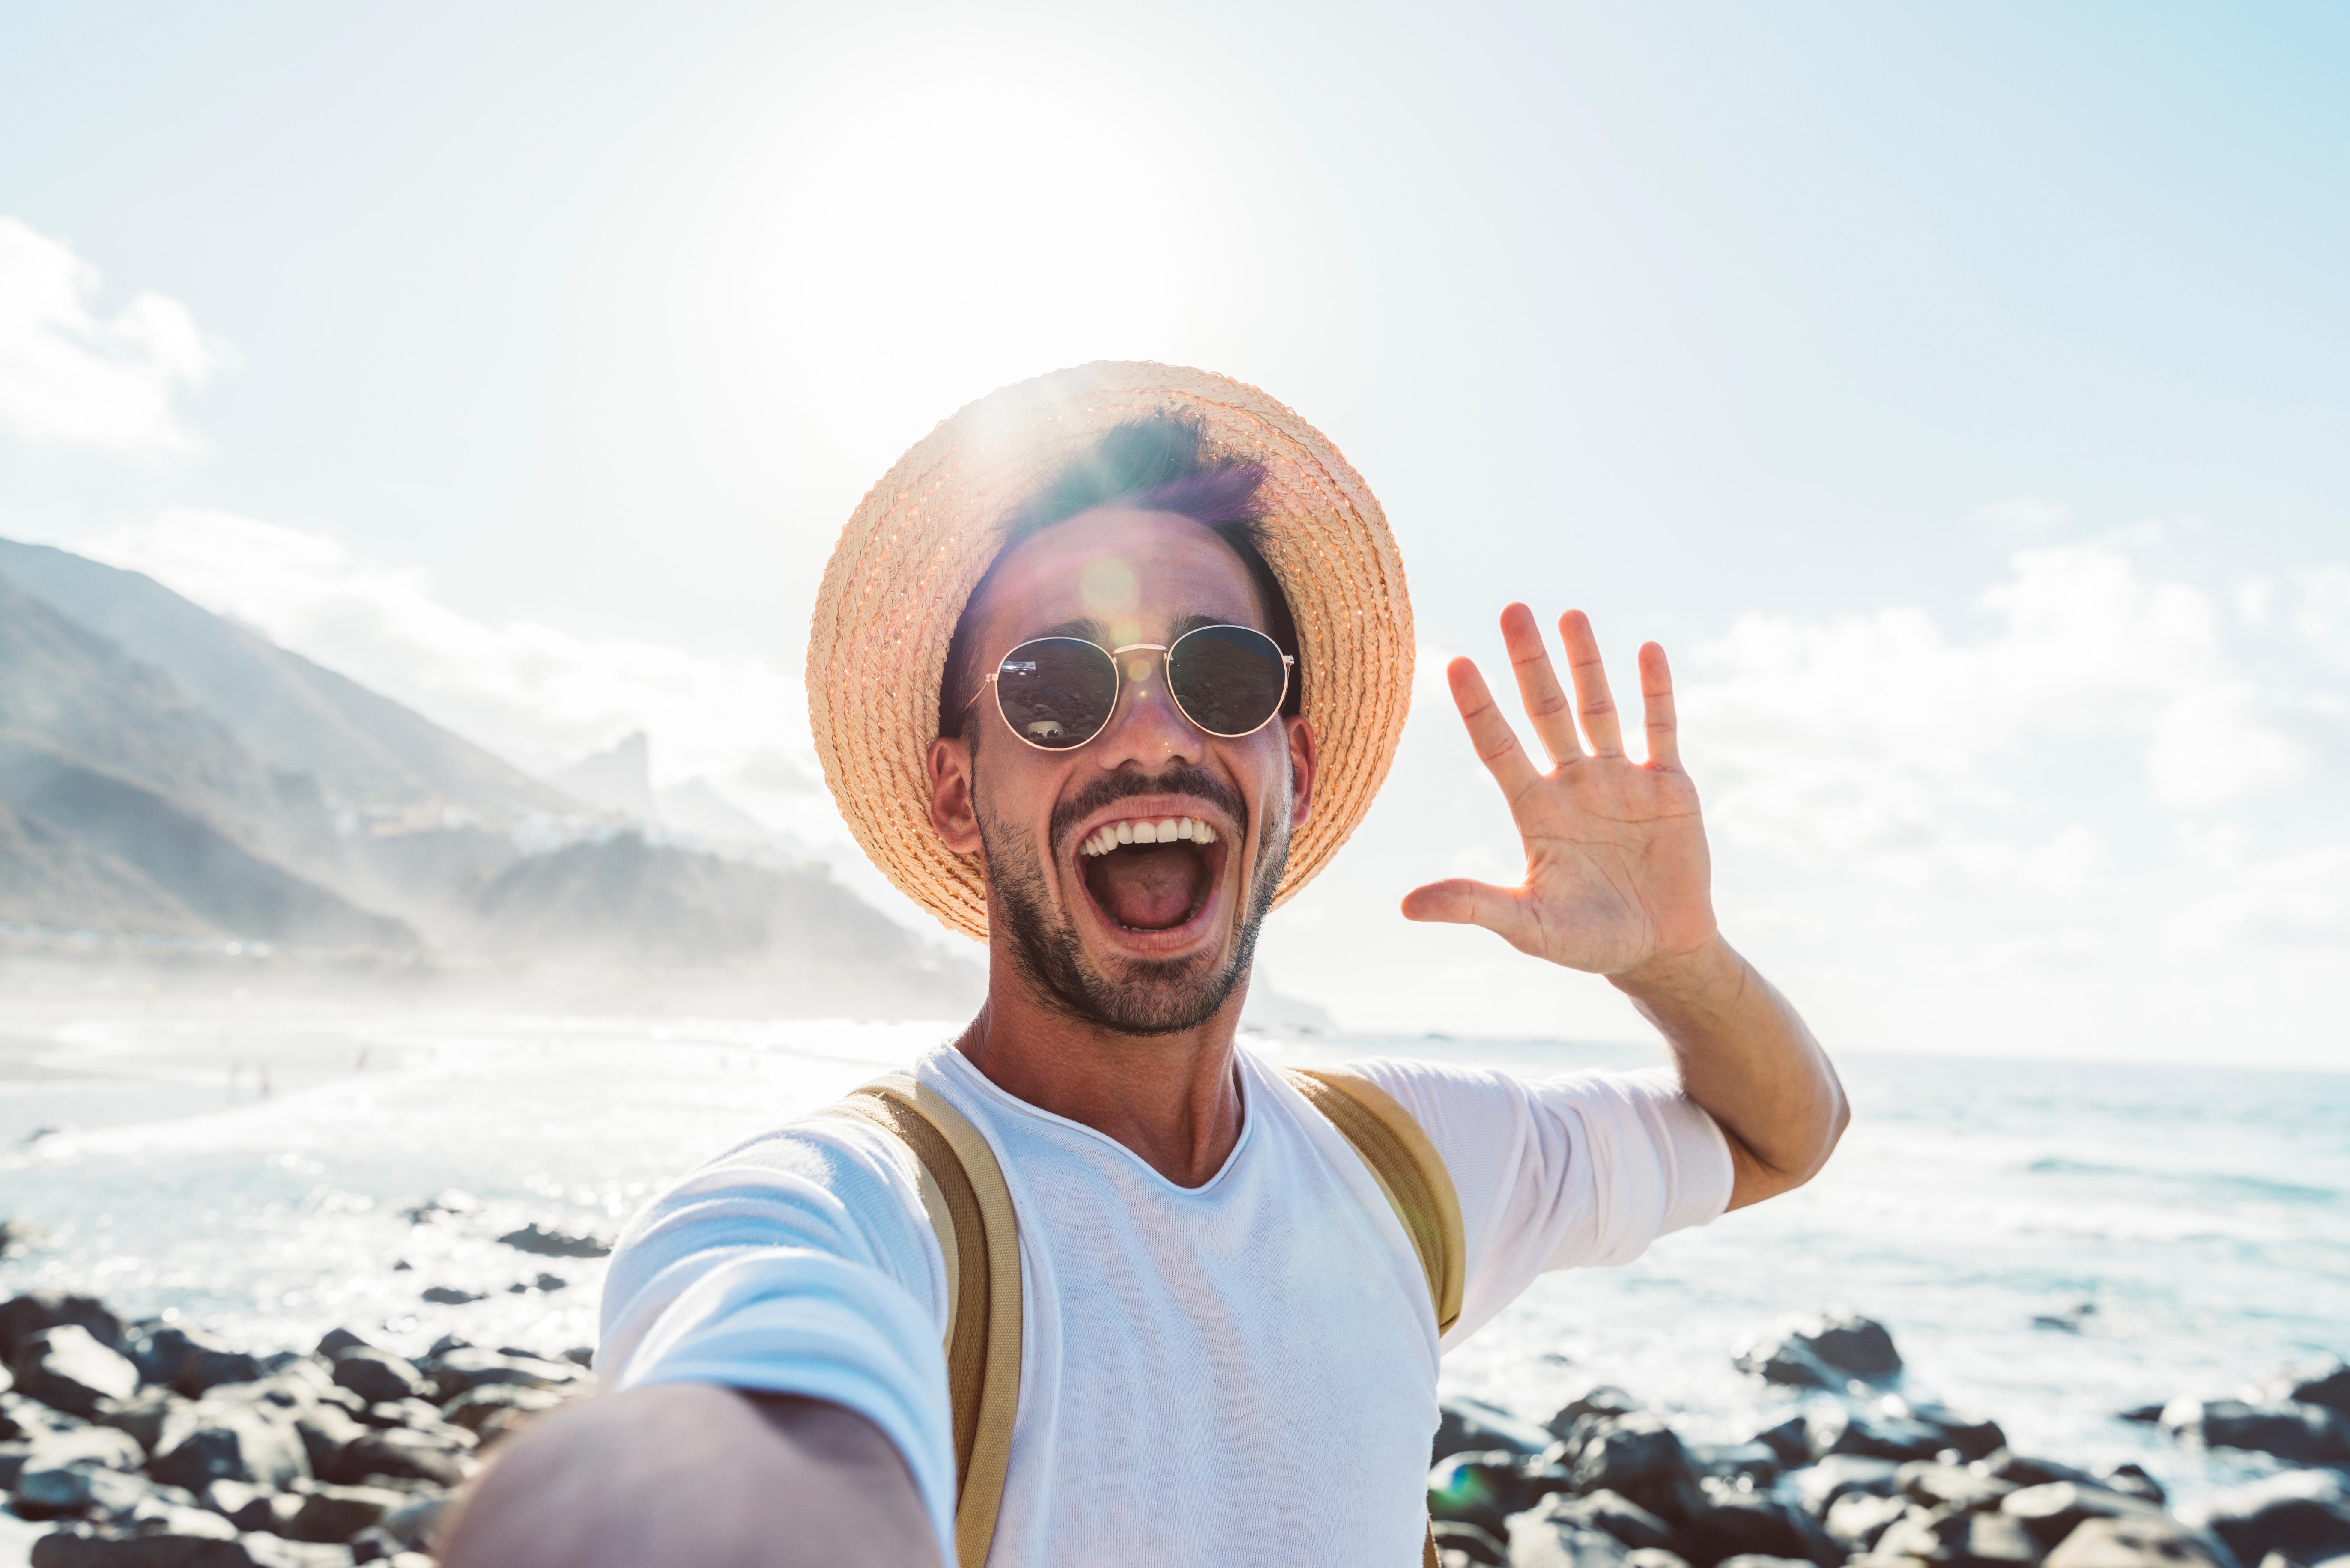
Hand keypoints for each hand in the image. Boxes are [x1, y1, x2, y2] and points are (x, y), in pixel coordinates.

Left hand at [1402, 605, 1716, 981]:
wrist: (1659, 951)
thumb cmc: (1588, 942)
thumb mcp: (1529, 927)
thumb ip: (1474, 906)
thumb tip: (1405, 906)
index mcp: (1535, 811)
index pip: (1498, 747)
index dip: (1479, 707)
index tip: (1456, 663)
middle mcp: (1573, 784)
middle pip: (1545, 711)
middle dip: (1529, 663)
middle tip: (1511, 609)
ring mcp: (1621, 780)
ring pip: (1598, 709)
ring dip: (1586, 663)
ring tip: (1570, 614)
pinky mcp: (1669, 786)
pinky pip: (1660, 729)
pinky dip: (1655, 692)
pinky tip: (1646, 650)